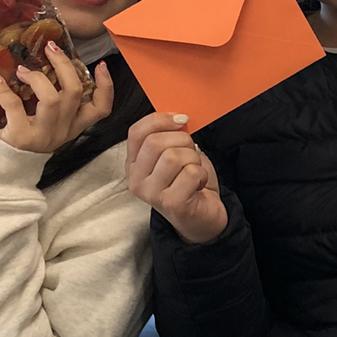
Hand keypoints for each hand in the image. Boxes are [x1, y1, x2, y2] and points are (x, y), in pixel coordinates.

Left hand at [0, 44, 112, 154]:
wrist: (3, 169)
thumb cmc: (26, 139)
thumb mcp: (50, 124)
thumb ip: (58, 103)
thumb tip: (56, 66)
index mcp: (73, 126)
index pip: (101, 109)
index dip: (106, 87)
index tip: (101, 65)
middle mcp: (62, 131)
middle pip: (74, 93)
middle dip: (64, 65)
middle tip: (50, 48)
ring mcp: (43, 135)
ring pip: (52, 99)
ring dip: (36, 78)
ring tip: (22, 70)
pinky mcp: (21, 138)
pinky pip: (14, 106)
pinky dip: (4, 90)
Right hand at [127, 112, 227, 243]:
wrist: (202, 219)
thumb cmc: (188, 184)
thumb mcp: (173, 155)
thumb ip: (168, 137)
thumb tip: (178, 117)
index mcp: (133, 164)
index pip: (137, 132)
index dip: (160, 120)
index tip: (182, 120)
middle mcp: (136, 180)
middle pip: (155, 142)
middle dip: (183, 141)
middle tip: (191, 153)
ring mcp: (151, 193)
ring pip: (174, 156)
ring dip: (193, 159)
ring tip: (194, 172)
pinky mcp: (170, 203)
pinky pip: (190, 173)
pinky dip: (201, 175)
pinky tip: (198, 185)